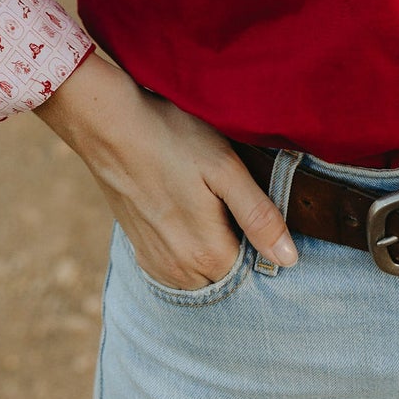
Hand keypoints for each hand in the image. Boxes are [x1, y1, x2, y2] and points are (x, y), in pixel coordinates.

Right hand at [35, 50, 297, 287]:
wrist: (110, 126)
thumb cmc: (172, 138)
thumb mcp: (225, 167)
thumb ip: (259, 216)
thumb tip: (289, 259)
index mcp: (208, 255)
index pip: (254, 269)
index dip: (262, 239)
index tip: (255, 206)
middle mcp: (181, 272)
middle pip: (228, 273)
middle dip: (238, 245)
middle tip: (230, 198)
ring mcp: (157, 265)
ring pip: (203, 273)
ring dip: (213, 247)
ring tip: (208, 202)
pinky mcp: (140, 252)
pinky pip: (177, 267)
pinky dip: (188, 248)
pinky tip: (185, 210)